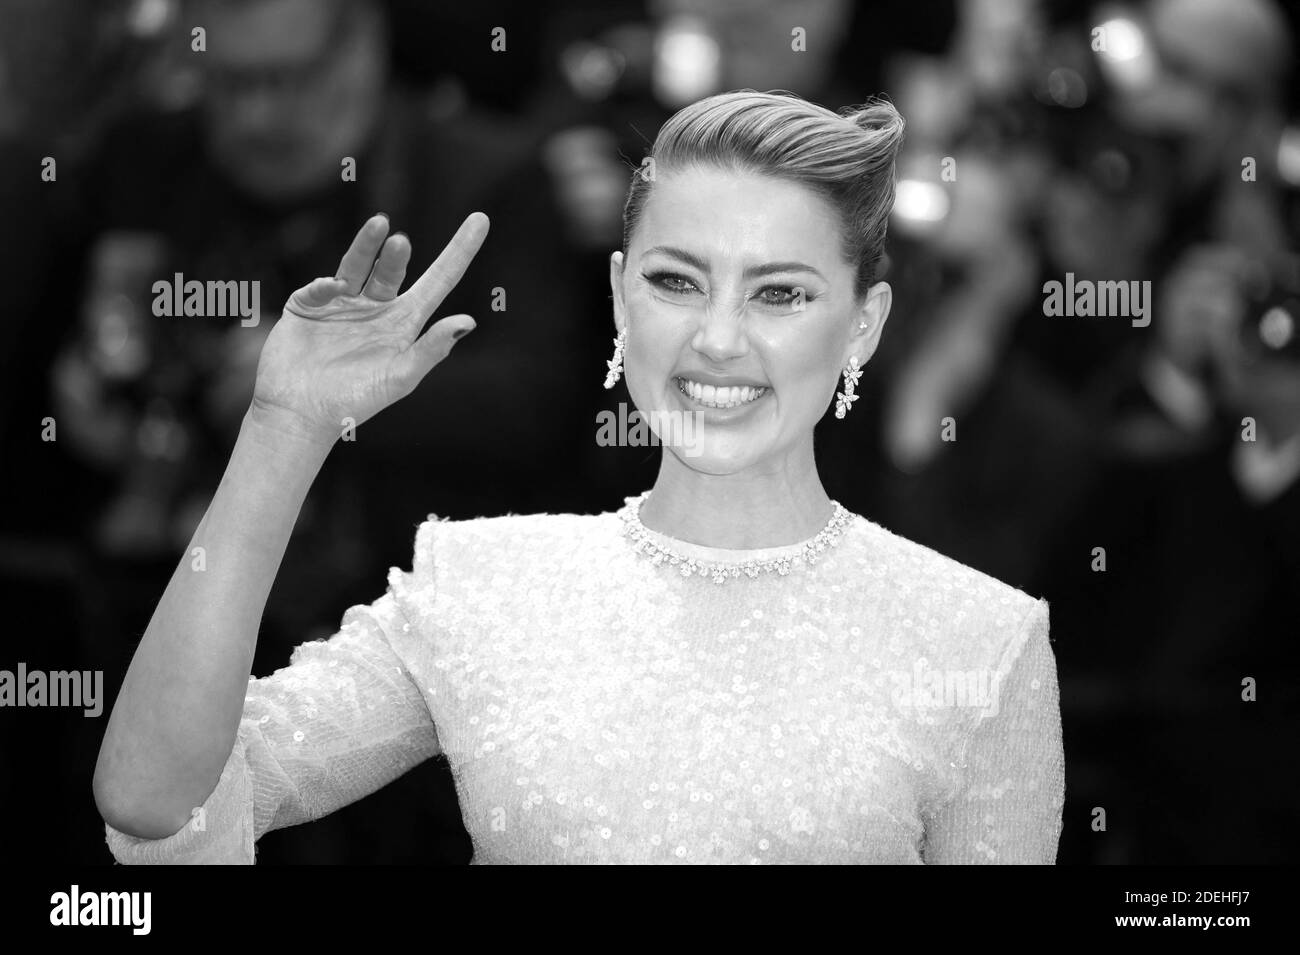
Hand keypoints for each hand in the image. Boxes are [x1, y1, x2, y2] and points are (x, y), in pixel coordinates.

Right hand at [248, 212, 488, 447]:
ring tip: (380, 226)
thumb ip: (432, 349)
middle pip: (391, 271)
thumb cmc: (355, 402)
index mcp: (404, 323)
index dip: (459, 251)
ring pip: (357, 267)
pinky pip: (319, 289)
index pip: (439, 281)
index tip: (481, 219)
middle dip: (396, 256)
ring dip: (366, 247)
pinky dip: (326, 286)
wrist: (301, 416)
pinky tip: (333, 289)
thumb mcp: (401, 378)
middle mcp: (375, 308)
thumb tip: (469, 320)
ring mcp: (341, 305)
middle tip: (402, 242)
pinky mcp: (307, 306)